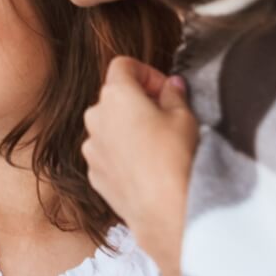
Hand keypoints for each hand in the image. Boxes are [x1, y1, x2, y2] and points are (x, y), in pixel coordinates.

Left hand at [82, 57, 199, 275]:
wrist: (164, 209)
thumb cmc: (176, 157)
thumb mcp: (184, 117)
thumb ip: (174, 95)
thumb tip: (171, 85)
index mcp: (115, 95)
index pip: (123, 66)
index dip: (146, 73)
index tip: (165, 90)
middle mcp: (95, 117)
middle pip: (113, 97)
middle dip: (137, 101)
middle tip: (166, 116)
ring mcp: (90, 147)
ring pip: (108, 127)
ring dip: (127, 128)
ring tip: (156, 146)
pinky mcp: (93, 173)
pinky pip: (106, 153)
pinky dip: (122, 153)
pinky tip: (146, 168)